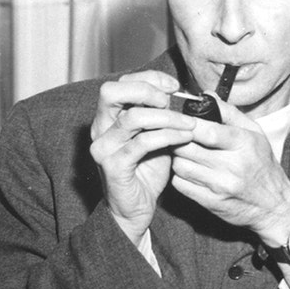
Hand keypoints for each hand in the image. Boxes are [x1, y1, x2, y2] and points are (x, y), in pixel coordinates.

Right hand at [90, 71, 194, 243]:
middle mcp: (100, 128)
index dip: (149, 78)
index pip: (121, 83)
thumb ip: (162, 115)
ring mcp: (104, 147)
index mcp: (108, 117)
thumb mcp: (157, 136)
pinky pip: (143, 143)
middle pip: (112, 91)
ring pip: (133, 116)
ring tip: (189, 124)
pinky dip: (168, 136)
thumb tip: (183, 93)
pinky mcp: (113, 165)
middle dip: (147, 90)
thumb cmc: (146, 171)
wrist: (134, 209)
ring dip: (167, 117)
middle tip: (171, 101)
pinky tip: (185, 138)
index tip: (174, 86)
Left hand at [170, 100, 289, 248]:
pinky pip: (181, 185)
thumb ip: (230, 113)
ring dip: (178, 158)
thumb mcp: (255, 134)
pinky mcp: (211, 202)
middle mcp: (232, 166)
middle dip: (179, 140)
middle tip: (180, 137)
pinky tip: (190, 171)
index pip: (207, 131)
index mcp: (244, 144)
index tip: (182, 121)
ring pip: (180, 166)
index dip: (188, 124)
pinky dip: (180, 176)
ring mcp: (221, 186)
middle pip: (187, 148)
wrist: (274, 206)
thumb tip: (206, 95)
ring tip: (186, 154)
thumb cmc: (264, 166)